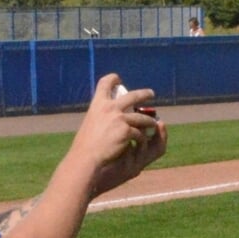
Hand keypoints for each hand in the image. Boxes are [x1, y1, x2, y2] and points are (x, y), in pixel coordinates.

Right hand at [74, 74, 163, 193]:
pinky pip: (140, 134)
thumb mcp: (90, 124)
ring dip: (149, 121)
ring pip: (142, 117)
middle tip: (151, 94)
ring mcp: (119, 118)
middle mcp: (109, 107)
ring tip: (153, 124)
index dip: (112, 79)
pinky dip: (141, 140)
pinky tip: (141, 144)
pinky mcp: (127, 130)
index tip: (117, 78)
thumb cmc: (85, 147)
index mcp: (98, 104)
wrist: (86, 159)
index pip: (105, 83)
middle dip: (144, 94)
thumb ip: (100, 117)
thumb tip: (111, 116)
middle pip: (132, 96)